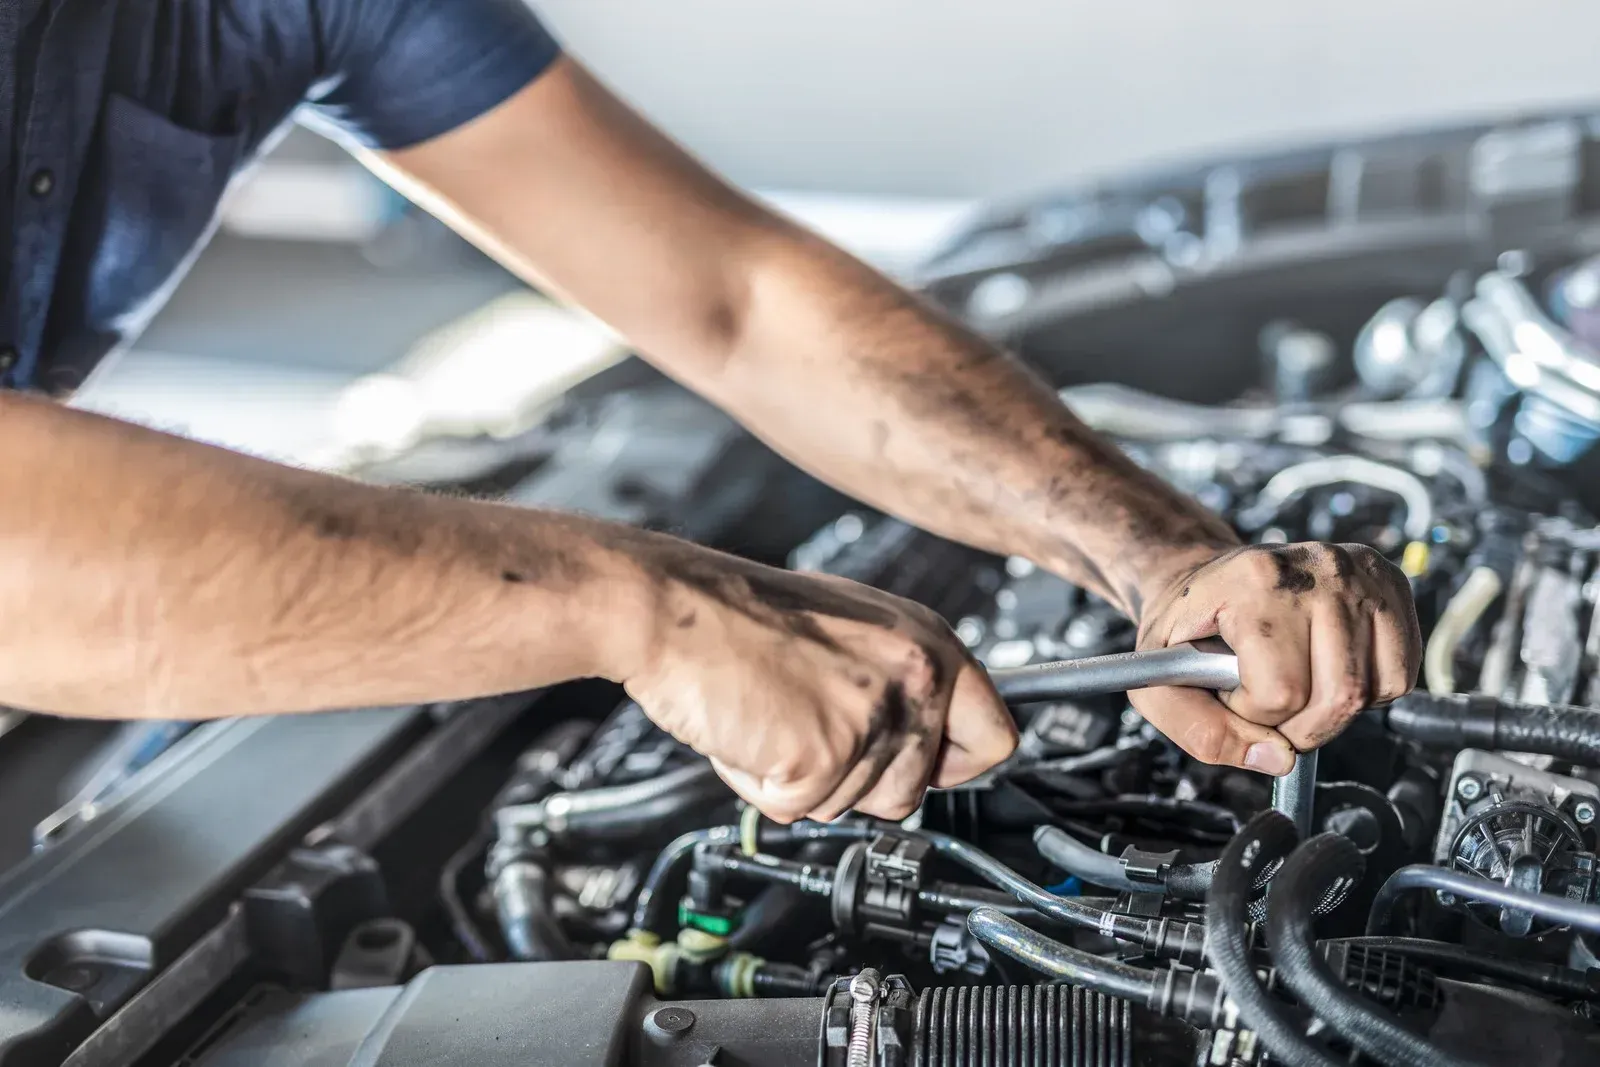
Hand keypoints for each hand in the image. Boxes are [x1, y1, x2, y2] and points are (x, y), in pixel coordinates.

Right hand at [616, 539, 1018, 822]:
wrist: (672, 607)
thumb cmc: (742, 613)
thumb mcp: (852, 627)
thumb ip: (898, 680)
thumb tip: (922, 738)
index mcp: (928, 643)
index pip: (995, 739)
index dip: (951, 765)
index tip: (923, 768)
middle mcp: (914, 679)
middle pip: (915, 793)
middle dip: (857, 780)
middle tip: (808, 730)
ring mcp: (872, 720)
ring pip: (850, 806)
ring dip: (803, 781)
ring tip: (771, 717)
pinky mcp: (822, 757)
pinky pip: (795, 809)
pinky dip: (760, 785)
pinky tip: (747, 732)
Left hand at [1130, 542, 1420, 774]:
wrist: (1207, 582)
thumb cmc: (1185, 631)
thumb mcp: (1161, 684)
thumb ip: (1201, 731)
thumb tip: (1278, 759)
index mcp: (1255, 581)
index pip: (1281, 691)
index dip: (1252, 712)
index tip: (1232, 691)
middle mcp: (1317, 568)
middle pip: (1338, 696)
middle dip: (1297, 726)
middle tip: (1266, 701)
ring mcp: (1360, 572)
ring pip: (1371, 691)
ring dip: (1330, 710)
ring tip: (1293, 680)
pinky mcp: (1391, 583)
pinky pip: (1401, 674)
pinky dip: (1367, 692)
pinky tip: (1327, 670)